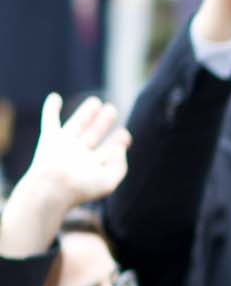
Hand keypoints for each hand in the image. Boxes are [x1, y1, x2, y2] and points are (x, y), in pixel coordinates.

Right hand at [0, 97, 129, 257]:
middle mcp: (79, 154)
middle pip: (94, 134)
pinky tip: (55, 97)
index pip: (109, 151)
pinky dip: (50, 108)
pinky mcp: (50, 138)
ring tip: (97, 101)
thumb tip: (121, 147)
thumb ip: (120, 165)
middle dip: (103, 122)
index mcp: (93, 166)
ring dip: (86, 112)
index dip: (119, 142)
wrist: (54, 187)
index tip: (126, 134)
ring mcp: (65, 145)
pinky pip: (50, 119)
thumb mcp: (109, 181)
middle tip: (112, 109)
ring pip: (78, 124)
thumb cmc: (82, 188)